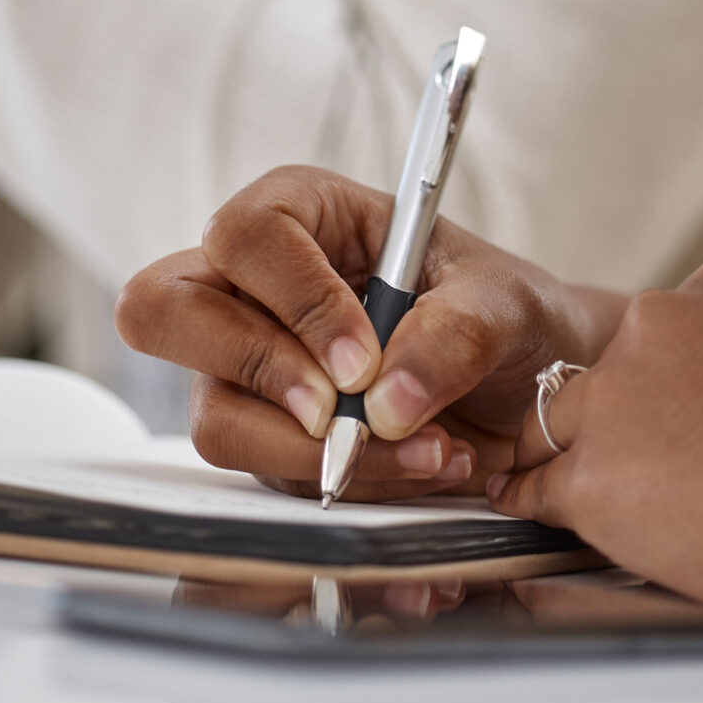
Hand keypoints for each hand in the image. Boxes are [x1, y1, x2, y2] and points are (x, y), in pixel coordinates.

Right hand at [116, 166, 627, 501]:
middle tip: (340, 412)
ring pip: (215, 417)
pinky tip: (421, 470)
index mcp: (304, 215)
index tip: (363, 358)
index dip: (292, 298)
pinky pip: (270, 478)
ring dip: (319, 452)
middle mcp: (256, 287)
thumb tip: (387, 401)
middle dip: (258, 372)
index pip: (244, 235)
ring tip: (429, 451)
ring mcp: (250, 368)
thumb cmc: (508, 318)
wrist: (537, 394)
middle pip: (165, 312)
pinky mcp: (269, 438)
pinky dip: (351, 487)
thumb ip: (455, 334)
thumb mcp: (506, 305)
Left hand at [494, 263, 702, 636]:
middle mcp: (649, 328)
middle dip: (596, 426)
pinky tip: (535, 520)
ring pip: (550, 430)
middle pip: (587, 378)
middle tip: (609, 471)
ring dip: (559, 464)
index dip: (646, 394)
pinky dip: (533, 507)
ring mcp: (614, 400)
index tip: (661, 430)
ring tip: (557, 494)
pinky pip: (535, 490)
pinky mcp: (594, 474)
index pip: (646, 342)